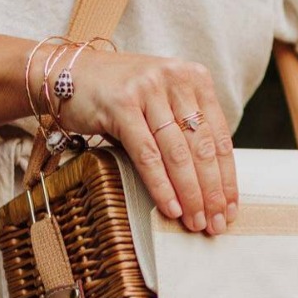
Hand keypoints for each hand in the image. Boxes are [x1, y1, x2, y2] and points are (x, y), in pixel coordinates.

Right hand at [51, 47, 237, 236]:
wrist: (67, 74)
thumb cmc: (117, 95)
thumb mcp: (159, 105)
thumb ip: (183, 130)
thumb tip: (208, 184)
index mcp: (193, 78)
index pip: (219, 136)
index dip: (227, 177)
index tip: (230, 208)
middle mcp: (175, 79)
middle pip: (202, 147)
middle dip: (212, 191)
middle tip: (216, 223)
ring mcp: (148, 89)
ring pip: (178, 154)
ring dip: (190, 194)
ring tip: (195, 221)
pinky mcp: (122, 105)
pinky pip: (148, 155)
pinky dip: (161, 186)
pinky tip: (172, 208)